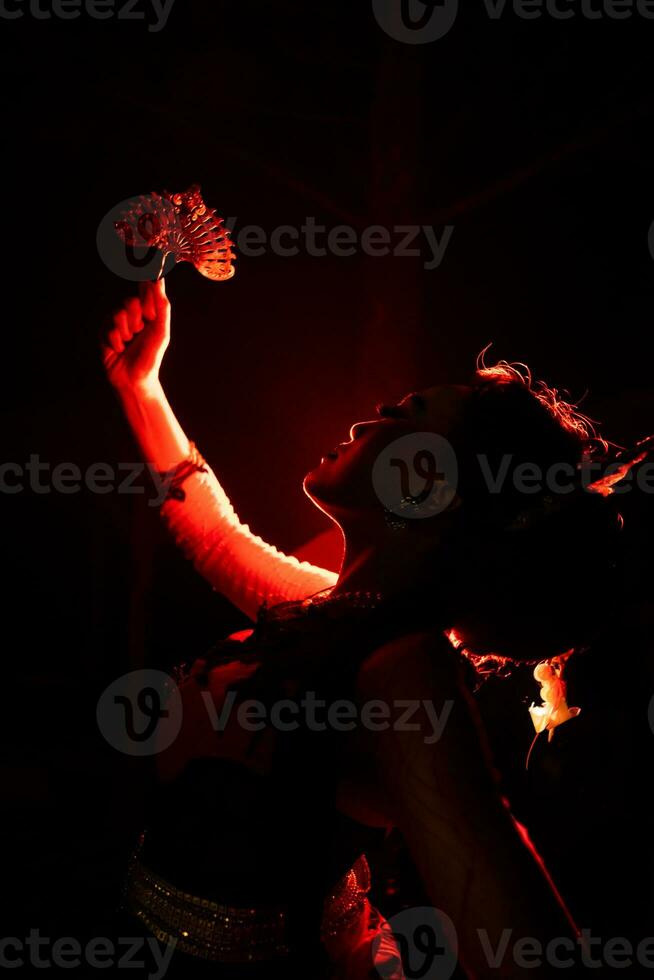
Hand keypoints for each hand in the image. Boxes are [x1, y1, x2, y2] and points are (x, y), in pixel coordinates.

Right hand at [101, 279, 170, 393]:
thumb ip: (161, 306)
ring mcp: (115, 322)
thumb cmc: (150, 357)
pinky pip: (108, 328)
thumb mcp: (161, 331)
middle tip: (140, 333)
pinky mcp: (103, 332)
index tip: (149, 304)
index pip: (144, 290)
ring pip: (118, 313)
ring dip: (127, 332)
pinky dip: (117, 341)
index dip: (146, 295)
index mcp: (146, 312)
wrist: (135, 380)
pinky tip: (119, 349)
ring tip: (129, 343)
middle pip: (130, 301)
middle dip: (137, 320)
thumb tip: (159, 280)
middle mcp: (130, 314)